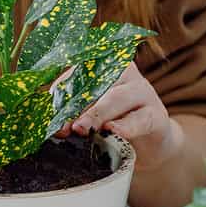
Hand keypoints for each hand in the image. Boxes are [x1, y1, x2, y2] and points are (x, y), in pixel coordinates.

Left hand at [56, 62, 183, 171]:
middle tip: (63, 126)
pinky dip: (125, 126)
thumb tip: (55, 127)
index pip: (79, 74)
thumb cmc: (114, 119)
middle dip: (76, 107)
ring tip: (81, 129)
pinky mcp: (156, 115)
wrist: (149, 140)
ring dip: (96, 115)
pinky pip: (139, 119)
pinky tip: (113, 131)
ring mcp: (143, 92)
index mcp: (104, 66)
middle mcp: (125, 73)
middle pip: (96, 85)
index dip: (62, 94)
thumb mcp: (92, 112)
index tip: (49, 115)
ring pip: (117, 98)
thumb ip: (74, 114)